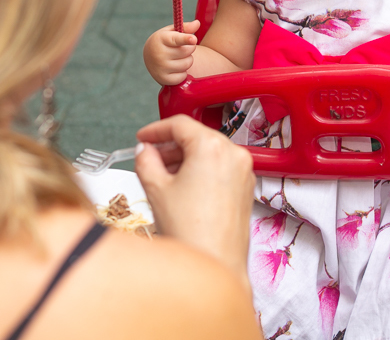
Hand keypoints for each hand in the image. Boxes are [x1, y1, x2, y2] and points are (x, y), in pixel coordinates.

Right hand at [135, 115, 254, 286]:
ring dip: (186, 158)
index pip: (180, 124)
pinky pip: (221, 168)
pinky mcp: (246, 188)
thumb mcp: (156, 189)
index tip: (144, 137)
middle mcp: (234, 154)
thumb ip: (146, 160)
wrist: (214, 264)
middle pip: (197, 136)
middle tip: (149, 156)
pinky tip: (183, 186)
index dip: (156, 129)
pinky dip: (201, 170)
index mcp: (212, 147)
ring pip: (210, 152)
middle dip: (171, 145)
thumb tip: (145, 151)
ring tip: (162, 174)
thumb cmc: (191, 231)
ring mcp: (244, 171)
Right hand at [143, 20, 200, 85]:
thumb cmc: (165, 42)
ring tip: (179, 58)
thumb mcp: (172, 32)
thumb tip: (197, 23)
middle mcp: (159, 53)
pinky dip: (183, 73)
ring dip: (188, 60)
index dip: (185, 39)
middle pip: (187, 51)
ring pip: (187, 63)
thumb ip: (185, 27)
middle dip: (189, 48)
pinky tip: (175, 68)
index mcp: (161, 39)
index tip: (193, 39)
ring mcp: (160, 67)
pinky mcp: (163, 79)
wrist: (150, 57)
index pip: (176, 39)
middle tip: (182, 48)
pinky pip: (183, 76)